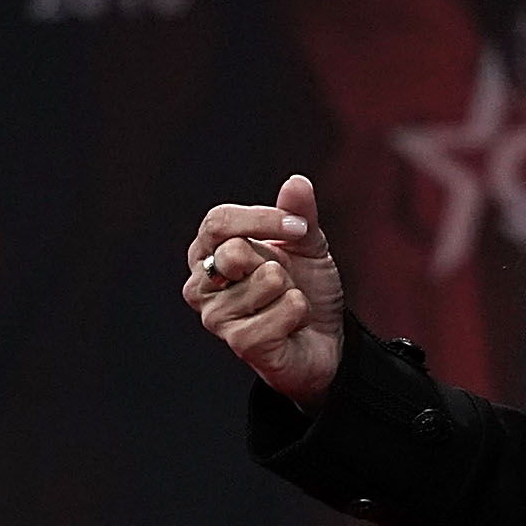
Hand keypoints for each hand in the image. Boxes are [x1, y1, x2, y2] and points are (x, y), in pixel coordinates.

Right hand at [183, 174, 346, 407]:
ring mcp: (216, 316)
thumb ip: (299, 213)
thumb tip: (296, 182)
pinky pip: (281, 312)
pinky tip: (292, 323)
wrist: (323, 338)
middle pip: (233, 250)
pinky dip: (298, 313)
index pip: (218, 222)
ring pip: (265, 281)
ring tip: (286, 303)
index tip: (300, 228)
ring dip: (291, 289)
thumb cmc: (304, 287)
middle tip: (284, 279)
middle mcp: (201, 283)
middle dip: (277, 261)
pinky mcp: (239, 343)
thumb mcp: (306, 244)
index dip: (262, 220)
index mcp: (208, 251)